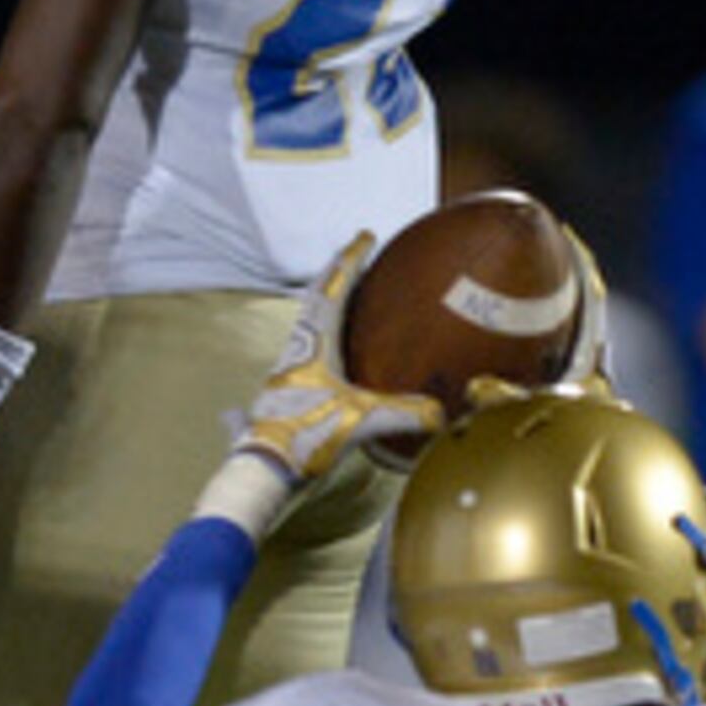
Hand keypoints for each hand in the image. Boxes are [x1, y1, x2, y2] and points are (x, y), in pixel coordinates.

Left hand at [230, 233, 442, 486]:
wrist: (263, 469)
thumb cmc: (302, 438)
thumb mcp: (359, 422)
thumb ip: (402, 414)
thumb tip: (442, 412)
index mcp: (313, 345)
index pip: (334, 291)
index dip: (350, 262)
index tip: (364, 237)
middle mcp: (297, 349)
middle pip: (316, 298)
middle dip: (337, 273)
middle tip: (354, 254)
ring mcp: (289, 369)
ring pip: (308, 320)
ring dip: (326, 300)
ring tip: (344, 292)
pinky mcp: (288, 389)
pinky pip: (307, 345)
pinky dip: (322, 331)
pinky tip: (328, 347)